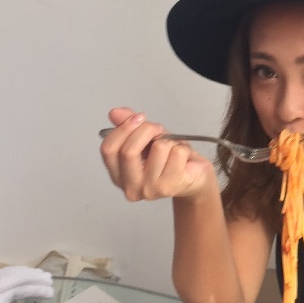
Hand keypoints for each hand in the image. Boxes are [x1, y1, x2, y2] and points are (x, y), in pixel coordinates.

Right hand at [99, 107, 215, 201]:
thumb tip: (115, 113)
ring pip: (158, 148)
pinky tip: (183, 158)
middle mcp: (131, 186)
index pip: (108, 150)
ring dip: (169, 141)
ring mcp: (150, 189)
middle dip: (145, 130)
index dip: (123, 128)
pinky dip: (183, 148)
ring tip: (172, 148)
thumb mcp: (147, 138)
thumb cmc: (169, 159)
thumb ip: (129, 124)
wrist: (195, 177)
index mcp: (118, 175)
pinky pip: (176, 153)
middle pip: (128, 151)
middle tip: (158, 128)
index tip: (138, 118)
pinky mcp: (170, 186)